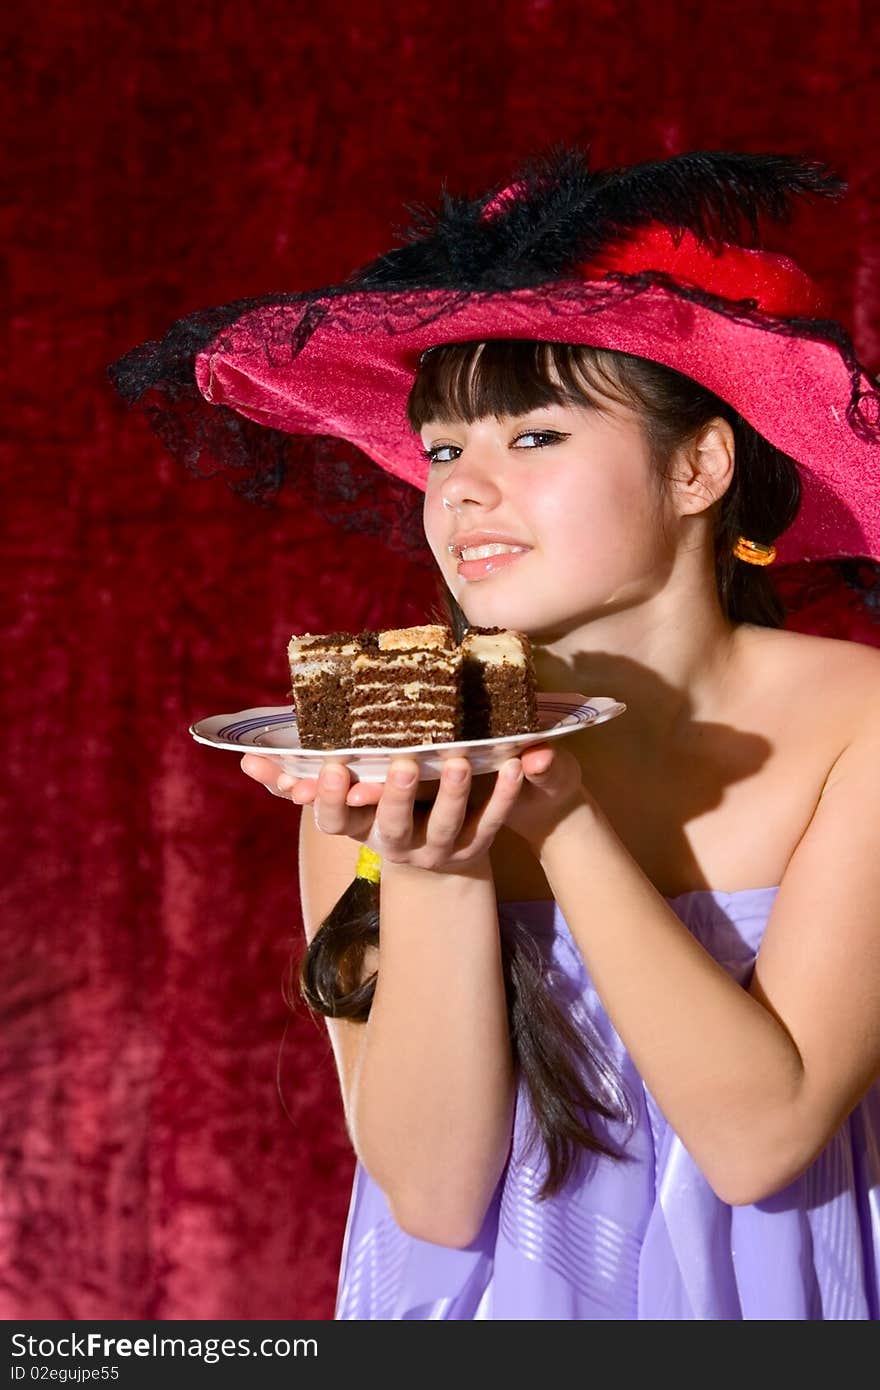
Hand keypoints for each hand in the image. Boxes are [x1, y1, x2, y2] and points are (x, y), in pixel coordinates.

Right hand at [241, 741, 588, 858]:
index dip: (331, 798)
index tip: (332, 768)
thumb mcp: (341, 792)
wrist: (436, 854)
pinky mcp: (476, 845)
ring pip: (444, 826)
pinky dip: (503, 794)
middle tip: (396, 763)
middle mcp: (395, 846)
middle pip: (390, 826)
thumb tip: (245, 760)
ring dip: (450, 793)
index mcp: (358, 829)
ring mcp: (438, 850)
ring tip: (457, 760)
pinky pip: (492, 820)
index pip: (335, 821)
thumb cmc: (378, 804)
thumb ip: (295, 774)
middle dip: (392, 797)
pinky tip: (514, 764)